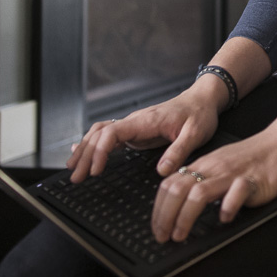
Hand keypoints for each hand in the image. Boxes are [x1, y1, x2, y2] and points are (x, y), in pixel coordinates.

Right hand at [66, 78, 225, 183]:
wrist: (203, 99)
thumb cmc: (200, 114)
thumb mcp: (196, 134)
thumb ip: (178, 152)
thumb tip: (161, 171)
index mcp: (146, 121)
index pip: (112, 132)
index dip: (100, 150)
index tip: (96, 169)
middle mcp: (135, 121)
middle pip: (100, 134)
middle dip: (85, 154)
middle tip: (76, 178)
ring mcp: (134, 126)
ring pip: (100, 133)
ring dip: (85, 149)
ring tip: (73, 169)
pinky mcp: (136, 131)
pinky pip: (109, 136)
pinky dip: (93, 144)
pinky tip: (82, 152)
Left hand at [151, 129, 276, 242]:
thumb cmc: (255, 157)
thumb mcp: (221, 165)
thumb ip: (203, 179)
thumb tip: (182, 202)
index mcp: (204, 165)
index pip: (170, 184)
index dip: (159, 208)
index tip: (158, 227)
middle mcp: (214, 168)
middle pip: (178, 190)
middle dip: (165, 216)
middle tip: (163, 236)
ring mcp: (232, 174)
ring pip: (199, 193)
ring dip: (185, 217)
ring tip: (181, 234)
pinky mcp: (253, 181)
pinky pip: (236, 192)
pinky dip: (227, 208)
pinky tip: (224, 219)